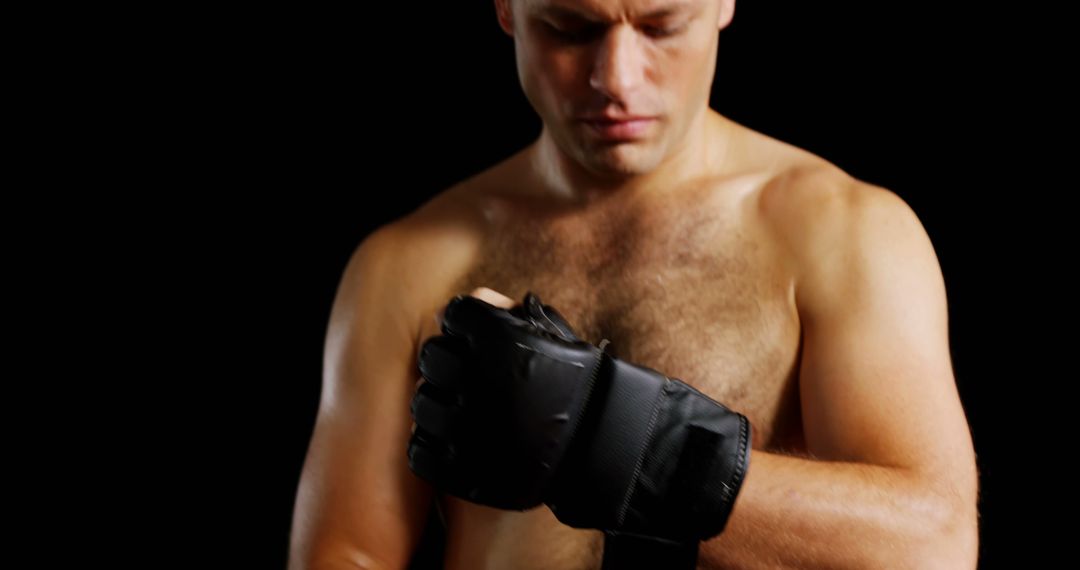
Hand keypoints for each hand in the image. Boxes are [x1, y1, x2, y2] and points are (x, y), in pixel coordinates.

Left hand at [408, 287, 603, 509]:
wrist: (599, 450)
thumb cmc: (576, 385)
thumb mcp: (551, 336)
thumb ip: (505, 312)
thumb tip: (454, 309)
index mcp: (498, 337)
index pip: (454, 315)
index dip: (462, 325)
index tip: (471, 337)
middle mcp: (477, 377)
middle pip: (432, 356)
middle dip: (444, 362)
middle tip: (461, 374)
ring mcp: (465, 425)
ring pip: (422, 403)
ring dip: (436, 404)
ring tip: (459, 410)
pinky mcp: (460, 467)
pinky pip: (422, 449)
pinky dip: (431, 445)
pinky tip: (452, 440)